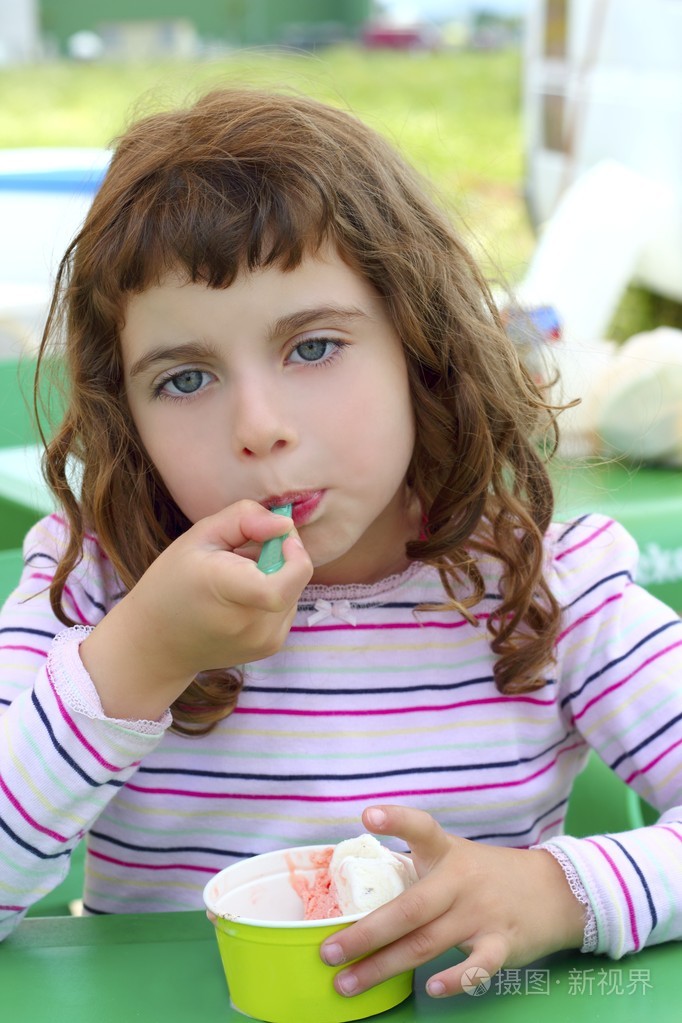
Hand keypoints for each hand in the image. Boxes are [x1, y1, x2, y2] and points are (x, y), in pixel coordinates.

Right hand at [80, 501, 311, 719]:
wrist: (157, 643)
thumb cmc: (172, 582)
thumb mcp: (198, 536)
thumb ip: (244, 519)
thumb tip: (285, 524)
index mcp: (228, 591)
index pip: (286, 582)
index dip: (295, 555)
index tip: (280, 537)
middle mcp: (252, 624)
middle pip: (294, 578)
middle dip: (281, 555)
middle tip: (245, 551)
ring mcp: (264, 641)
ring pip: (294, 590)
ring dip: (277, 575)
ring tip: (239, 577)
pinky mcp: (270, 647)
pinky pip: (287, 607)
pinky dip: (274, 594)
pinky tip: (242, 596)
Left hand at [320, 805, 584, 998]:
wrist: (553, 890)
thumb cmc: (487, 876)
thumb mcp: (454, 858)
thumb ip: (416, 869)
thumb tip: (360, 889)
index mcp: (446, 853)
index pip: (421, 829)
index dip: (396, 820)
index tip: (368, 815)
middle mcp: (460, 881)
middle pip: (409, 909)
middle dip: (365, 933)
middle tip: (328, 952)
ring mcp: (481, 913)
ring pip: (427, 943)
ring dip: (384, 966)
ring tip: (348, 982)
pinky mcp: (503, 943)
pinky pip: (478, 966)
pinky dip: (456, 979)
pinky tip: (432, 989)